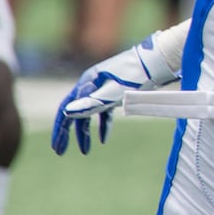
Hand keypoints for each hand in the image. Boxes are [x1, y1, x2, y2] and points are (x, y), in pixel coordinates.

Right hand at [52, 33, 180, 155]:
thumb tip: (66, 112)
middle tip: (61, 151)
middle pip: (74, 112)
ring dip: (85, 132)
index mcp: (86, 85)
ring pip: (89, 113)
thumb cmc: (134, 77)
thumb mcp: (112, 92)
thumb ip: (90, 103)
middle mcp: (90, 86)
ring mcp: (103, 88)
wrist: (155, 63)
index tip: (58, 148)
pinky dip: (103, 125)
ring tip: (86, 151)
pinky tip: (104, 139)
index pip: (65, 110)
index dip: (60, 130)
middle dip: (67, 133)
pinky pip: (104, 111)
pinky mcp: (116, 92)